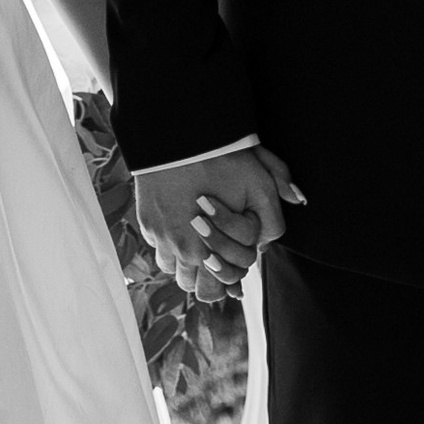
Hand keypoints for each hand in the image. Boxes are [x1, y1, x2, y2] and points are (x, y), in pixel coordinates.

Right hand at [134, 146, 303, 294]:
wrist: (179, 132)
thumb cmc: (220, 159)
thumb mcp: (258, 184)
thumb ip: (273, 217)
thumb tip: (279, 230)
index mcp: (204, 252)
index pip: (212, 291)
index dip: (224, 281)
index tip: (230, 263)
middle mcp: (177, 250)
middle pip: (188, 285)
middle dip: (202, 274)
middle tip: (215, 255)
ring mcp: (157, 234)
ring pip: (170, 266)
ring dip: (182, 259)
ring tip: (197, 239)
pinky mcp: (144, 219)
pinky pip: (156, 243)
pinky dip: (167, 239)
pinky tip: (180, 222)